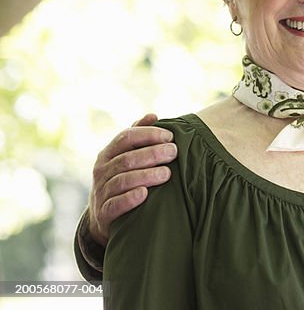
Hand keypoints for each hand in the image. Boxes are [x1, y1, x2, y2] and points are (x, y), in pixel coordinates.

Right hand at [86, 113, 176, 246]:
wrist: (103, 216)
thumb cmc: (121, 177)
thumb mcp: (125, 155)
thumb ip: (137, 135)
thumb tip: (153, 116)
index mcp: (107, 153)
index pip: (126, 137)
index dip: (148, 134)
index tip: (169, 136)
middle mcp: (101, 170)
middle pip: (127, 158)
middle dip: (152, 154)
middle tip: (173, 152)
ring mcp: (101, 192)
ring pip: (123, 180)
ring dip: (146, 175)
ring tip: (167, 173)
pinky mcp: (103, 213)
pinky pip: (115, 205)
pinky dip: (130, 198)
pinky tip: (144, 194)